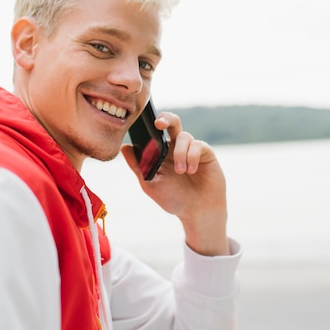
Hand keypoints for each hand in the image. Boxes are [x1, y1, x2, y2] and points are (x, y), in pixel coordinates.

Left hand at [121, 112, 229, 255]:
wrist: (197, 212)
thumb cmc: (173, 199)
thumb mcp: (150, 184)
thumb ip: (138, 166)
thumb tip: (125, 147)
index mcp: (161, 152)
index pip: (154, 132)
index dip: (149, 125)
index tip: (143, 124)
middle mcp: (176, 147)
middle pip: (171, 122)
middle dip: (165, 118)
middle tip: (158, 124)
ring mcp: (191, 149)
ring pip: (183, 136)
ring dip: (179, 153)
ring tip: (180, 172)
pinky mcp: (205, 153)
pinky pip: (197, 145)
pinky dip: (192, 157)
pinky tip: (191, 171)